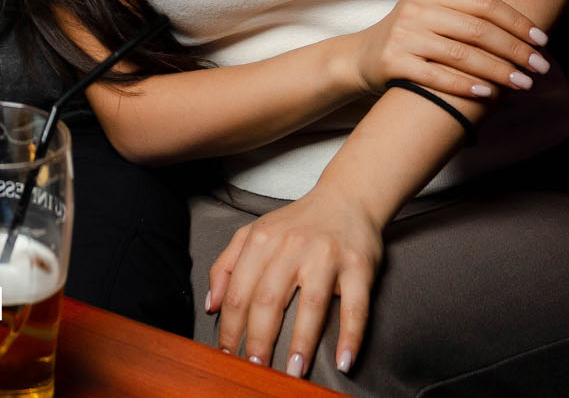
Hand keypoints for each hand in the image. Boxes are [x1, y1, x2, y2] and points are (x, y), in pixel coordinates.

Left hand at [207, 186, 383, 377]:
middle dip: (259, 338)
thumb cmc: (297, 223)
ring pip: (312, 304)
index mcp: (262, 241)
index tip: (227, 353)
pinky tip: (344, 360)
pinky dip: (351, 335)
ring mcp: (327, 256)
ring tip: (293, 370)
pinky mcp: (358, 266)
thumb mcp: (254, 233)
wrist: (347, 197)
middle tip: (256, 367)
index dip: (230, 325)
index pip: (239, 290)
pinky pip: (355, 306)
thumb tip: (210, 305)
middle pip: (269, 299)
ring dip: (302, 342)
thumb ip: (227, 265)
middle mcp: (292, 247)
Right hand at [343, 0, 550, 99]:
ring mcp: (404, 37)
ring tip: (523, 83)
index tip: (541, 39)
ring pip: (461, 55)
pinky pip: (436, 76)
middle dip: (514, 50)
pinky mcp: (394, 63)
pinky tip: (487, 94)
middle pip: (476, 30)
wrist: (363, 55)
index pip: (483, 3)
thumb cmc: (408, 26)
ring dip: (497, 71)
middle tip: (541, 66)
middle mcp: (416, 11)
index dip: (516, 21)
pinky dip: (463, 86)